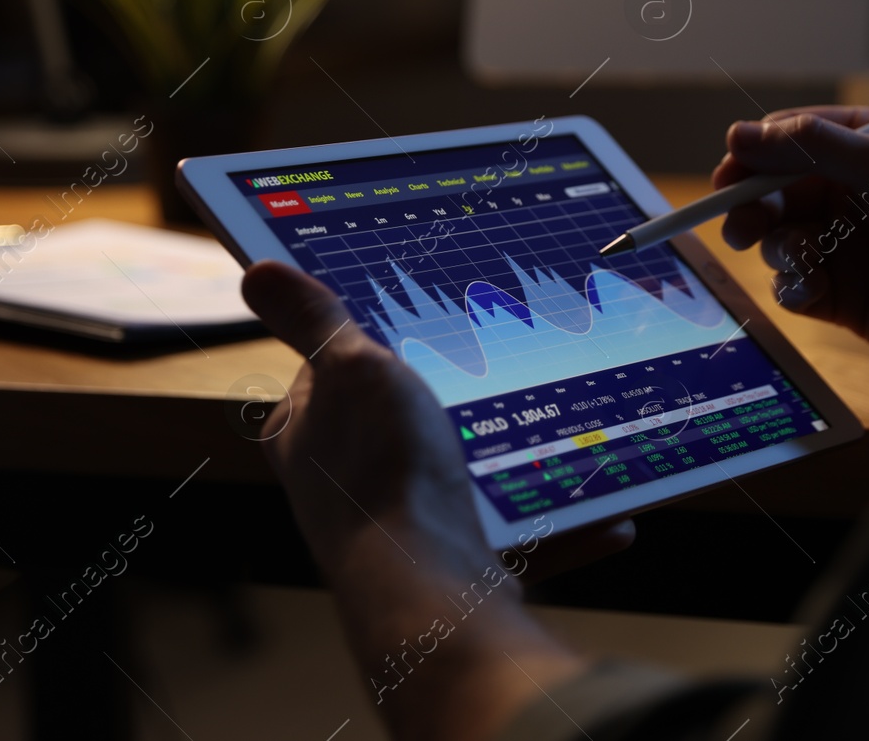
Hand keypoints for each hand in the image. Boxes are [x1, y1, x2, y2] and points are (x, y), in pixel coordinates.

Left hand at [241, 261, 627, 740]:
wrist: (430, 596)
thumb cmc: (382, 473)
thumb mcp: (350, 370)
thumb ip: (315, 321)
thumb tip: (258, 272)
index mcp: (307, 434)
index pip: (329, 371)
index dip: (371, 340)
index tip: (428, 312)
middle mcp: (343, 485)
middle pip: (403, 423)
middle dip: (460, 398)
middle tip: (512, 358)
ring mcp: (401, 529)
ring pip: (467, 481)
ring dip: (521, 462)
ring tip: (569, 428)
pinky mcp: (454, 567)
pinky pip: (516, 537)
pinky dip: (562, 526)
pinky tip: (611, 514)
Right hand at [713, 106, 868, 364]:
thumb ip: (810, 148)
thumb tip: (739, 134)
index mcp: (865, 149)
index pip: (791, 142)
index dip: (754, 158)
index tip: (729, 176)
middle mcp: (852, 195)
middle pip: (774, 194)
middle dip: (753, 209)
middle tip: (741, 227)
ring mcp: (848, 246)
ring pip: (780, 241)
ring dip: (777, 249)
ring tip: (800, 257)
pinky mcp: (847, 296)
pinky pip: (796, 287)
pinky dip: (793, 287)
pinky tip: (810, 288)